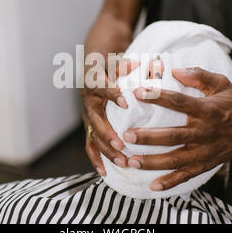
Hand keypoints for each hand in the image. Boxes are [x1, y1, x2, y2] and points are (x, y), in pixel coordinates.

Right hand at [81, 57, 139, 175]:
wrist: (93, 69)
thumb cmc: (109, 65)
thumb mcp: (117, 60)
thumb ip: (128, 63)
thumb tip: (144, 62)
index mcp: (94, 82)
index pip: (101, 87)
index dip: (112, 94)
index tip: (125, 101)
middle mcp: (88, 101)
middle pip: (95, 120)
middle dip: (108, 133)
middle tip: (122, 145)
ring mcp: (88, 116)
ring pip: (93, 136)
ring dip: (106, 150)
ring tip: (122, 161)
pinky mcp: (89, 127)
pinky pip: (90, 145)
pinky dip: (96, 159)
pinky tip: (106, 172)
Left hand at [124, 67, 231, 190]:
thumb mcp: (221, 83)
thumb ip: (199, 75)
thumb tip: (176, 70)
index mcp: (208, 110)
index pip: (180, 102)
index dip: (158, 97)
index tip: (137, 92)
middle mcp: (206, 132)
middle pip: (174, 136)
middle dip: (149, 137)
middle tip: (127, 136)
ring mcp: (206, 151)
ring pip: (177, 159)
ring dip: (153, 162)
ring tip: (131, 162)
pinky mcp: (207, 164)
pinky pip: (187, 175)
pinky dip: (170, 182)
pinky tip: (153, 186)